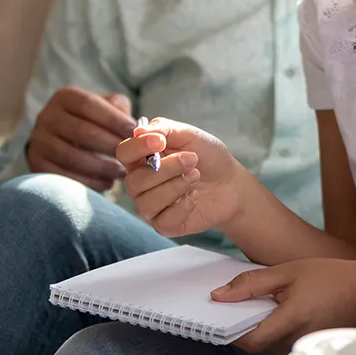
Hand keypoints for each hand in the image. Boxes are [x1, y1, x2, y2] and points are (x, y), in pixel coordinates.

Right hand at [26, 87, 135, 190]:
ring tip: (122, 173)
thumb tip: (134, 125)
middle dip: (111, 145)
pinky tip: (106, 183)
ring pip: (72, 157)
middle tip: (131, 156)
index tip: (134, 132)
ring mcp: (38, 142)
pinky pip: (63, 176)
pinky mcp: (36, 165)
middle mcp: (46, 116)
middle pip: (81, 131)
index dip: (113, 119)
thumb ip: (119, 108)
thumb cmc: (93, 121)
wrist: (61, 139)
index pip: (88, 105)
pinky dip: (88, 182)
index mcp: (65, 97)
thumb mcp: (105, 106)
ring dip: (102, 167)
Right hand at [118, 118, 246, 237]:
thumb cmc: (208, 157)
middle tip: (192, 159)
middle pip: (133, 181)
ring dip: (176, 186)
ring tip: (196, 176)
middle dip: (167, 169)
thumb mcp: (189, 135)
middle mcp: (141, 183)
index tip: (160, 141)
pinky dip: (184, 205)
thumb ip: (164, 130)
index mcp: (143, 158)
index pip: (124, 153)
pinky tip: (195, 196)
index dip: (138, 147)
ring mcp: (151, 206)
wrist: (231, 183)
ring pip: (146, 202)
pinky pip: (163, 219)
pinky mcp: (164, 224)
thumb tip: (138, 130)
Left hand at [212, 259, 355, 354]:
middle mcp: (295, 340)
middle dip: (244, 325)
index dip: (230, 330)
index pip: (249, 340)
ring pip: (268, 344)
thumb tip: (219, 296)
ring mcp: (302, 346)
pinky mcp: (306, 346)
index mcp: (291, 320)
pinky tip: (279, 309)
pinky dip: (273, 328)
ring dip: (259, 326)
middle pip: (256, 344)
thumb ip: (253, 283)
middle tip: (240, 303)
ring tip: (264, 302)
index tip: (221, 314)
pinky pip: (280, 342)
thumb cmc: (332, 278)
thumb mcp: (289, 271)